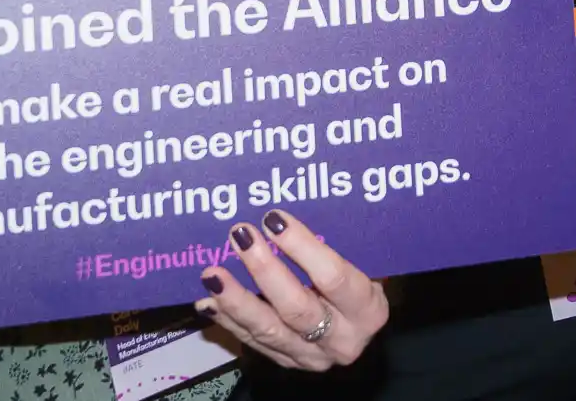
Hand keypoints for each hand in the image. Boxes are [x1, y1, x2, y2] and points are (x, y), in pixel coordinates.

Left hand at [196, 209, 387, 370]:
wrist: (359, 327)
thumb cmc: (361, 281)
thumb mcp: (367, 263)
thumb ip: (340, 245)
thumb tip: (289, 214)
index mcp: (368, 311)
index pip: (333, 278)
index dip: (302, 247)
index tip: (273, 218)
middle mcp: (342, 340)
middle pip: (297, 307)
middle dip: (264, 270)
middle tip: (239, 235)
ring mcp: (311, 356)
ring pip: (268, 330)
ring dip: (236, 300)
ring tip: (212, 272)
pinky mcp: (286, 362)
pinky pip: (251, 342)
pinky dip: (227, 319)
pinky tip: (207, 299)